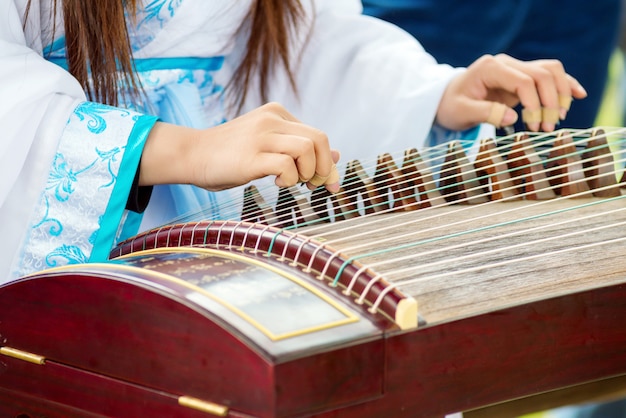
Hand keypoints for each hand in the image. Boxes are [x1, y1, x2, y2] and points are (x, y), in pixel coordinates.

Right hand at [140, 102, 340, 192]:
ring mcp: (260, 136)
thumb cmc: (231, 154)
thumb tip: (337, 156)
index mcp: (277, 113)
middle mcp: (271, 120)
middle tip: (313, 185)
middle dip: (325, 168)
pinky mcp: (250, 156)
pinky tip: (276, 183)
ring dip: (308, 172)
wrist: (192, 154)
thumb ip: (300, 148)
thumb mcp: (269, 146)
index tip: (329, 183)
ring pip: (307, 149)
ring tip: (292, 182)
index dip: (329, 162)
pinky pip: (286, 165)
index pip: (318, 136)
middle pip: (319, 139)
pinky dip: (289, 179)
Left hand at [436, 54, 587, 131]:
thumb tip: (513, 118)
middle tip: (546, 128)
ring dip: (559, 94)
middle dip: (550, 102)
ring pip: (550, 72)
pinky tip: (578, 95)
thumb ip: (485, 113)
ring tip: (558, 119)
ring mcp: (515, 68)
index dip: (534, 103)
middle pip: (542, 74)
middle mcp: (506, 64)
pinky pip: (548, 75)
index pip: (523, 81)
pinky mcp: (521, 78)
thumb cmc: (451, 106)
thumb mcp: (461, 113)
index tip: (533, 126)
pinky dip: (564, 84)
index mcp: (490, 68)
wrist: (445, 99)